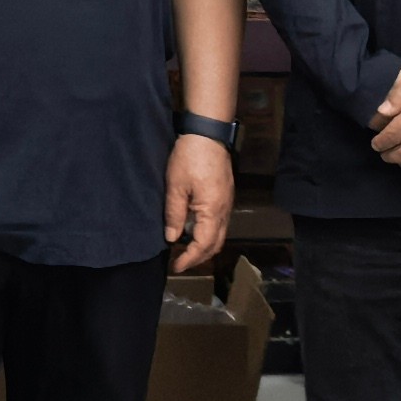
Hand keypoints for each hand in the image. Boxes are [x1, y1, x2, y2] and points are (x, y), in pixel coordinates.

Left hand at [164, 135, 235, 271]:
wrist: (208, 133)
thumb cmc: (189, 158)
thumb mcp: (175, 186)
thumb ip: (174, 215)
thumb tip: (172, 239)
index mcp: (212, 211)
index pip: (203, 245)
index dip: (189, 259)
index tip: (175, 267)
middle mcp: (224, 211)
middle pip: (215, 245)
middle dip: (198, 258)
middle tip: (180, 262)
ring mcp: (227, 203)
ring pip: (220, 235)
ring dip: (204, 246)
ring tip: (185, 250)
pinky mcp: (225, 196)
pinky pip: (220, 223)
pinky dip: (208, 234)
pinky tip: (194, 230)